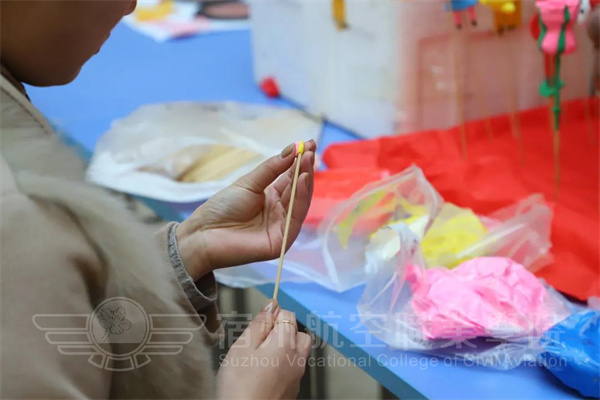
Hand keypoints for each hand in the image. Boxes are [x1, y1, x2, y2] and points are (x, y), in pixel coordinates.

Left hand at [176, 140, 315, 279]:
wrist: (203, 234)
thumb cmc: (222, 208)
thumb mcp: (248, 183)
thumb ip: (271, 169)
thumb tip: (292, 149)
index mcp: (272, 198)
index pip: (291, 178)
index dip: (300, 162)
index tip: (308, 144)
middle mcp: (280, 212)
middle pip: (298, 189)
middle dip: (305, 168)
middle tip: (311, 149)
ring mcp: (282, 226)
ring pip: (300, 202)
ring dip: (305, 181)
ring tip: (308, 160)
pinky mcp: (282, 241)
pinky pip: (295, 218)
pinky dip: (301, 199)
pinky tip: (302, 180)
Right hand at [217, 300, 311, 398]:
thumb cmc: (239, 387)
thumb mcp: (242, 347)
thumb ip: (259, 324)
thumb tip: (272, 305)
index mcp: (286, 344)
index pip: (288, 315)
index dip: (272, 316)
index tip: (257, 327)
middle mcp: (297, 359)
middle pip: (298, 333)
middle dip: (282, 331)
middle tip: (258, 342)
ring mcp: (297, 377)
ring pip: (297, 352)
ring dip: (283, 349)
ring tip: (258, 360)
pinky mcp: (292, 391)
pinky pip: (292, 369)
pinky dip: (281, 366)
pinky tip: (262, 375)